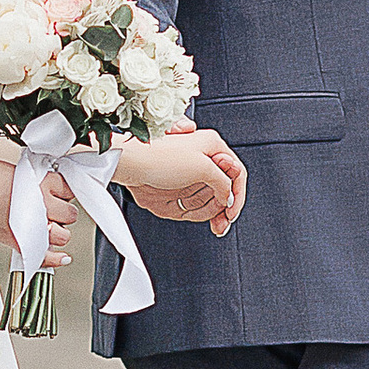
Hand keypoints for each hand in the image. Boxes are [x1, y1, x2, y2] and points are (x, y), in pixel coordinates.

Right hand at [0, 146, 77, 266]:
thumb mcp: (13, 170)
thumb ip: (33, 182)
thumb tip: (45, 191)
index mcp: (40, 182)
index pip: (69, 188)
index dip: (62, 190)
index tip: (56, 190)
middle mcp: (39, 206)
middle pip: (70, 214)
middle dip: (62, 211)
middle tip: (50, 206)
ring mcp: (29, 226)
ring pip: (62, 236)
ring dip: (57, 231)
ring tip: (45, 225)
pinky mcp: (15, 241)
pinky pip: (44, 256)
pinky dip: (54, 259)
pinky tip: (60, 257)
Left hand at [120, 128, 245, 234]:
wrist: (130, 165)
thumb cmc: (160, 157)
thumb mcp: (202, 167)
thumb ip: (223, 181)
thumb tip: (229, 196)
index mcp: (212, 147)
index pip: (237, 173)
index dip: (237, 194)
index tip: (232, 212)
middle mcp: (203, 160)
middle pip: (224, 189)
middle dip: (224, 208)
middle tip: (222, 222)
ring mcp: (191, 175)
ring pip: (209, 199)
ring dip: (210, 212)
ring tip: (208, 219)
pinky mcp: (179, 187)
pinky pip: (194, 204)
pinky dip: (196, 212)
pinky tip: (194, 215)